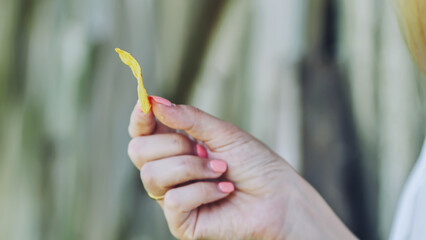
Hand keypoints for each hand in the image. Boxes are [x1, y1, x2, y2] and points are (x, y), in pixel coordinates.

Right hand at [127, 96, 356, 239]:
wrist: (279, 197)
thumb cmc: (254, 163)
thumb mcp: (222, 133)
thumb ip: (188, 118)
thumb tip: (153, 102)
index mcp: (175, 147)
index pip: (142, 131)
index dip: (139, 117)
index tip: (146, 104)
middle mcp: (169, 171)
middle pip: (138, 151)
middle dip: (173, 144)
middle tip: (204, 149)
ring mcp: (172, 197)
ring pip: (152, 175)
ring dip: (192, 168)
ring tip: (221, 169)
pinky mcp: (181, 221)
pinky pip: (173, 200)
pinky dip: (204, 190)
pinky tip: (225, 190)